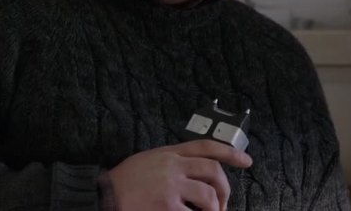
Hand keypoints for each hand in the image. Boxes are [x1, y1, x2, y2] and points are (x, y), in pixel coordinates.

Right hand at [107, 140, 251, 210]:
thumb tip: (196, 174)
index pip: (205, 146)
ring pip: (209, 196)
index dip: (230, 152)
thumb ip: (171, 162)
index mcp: (168, 153)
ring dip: (214, 210)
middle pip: (213, 171)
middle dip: (225, 189)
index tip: (247, 161)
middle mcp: (172, 166)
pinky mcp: (167, 207)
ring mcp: (170, 187)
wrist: (103, 196)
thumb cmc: (124, 182)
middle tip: (222, 204)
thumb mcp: (148, 161)